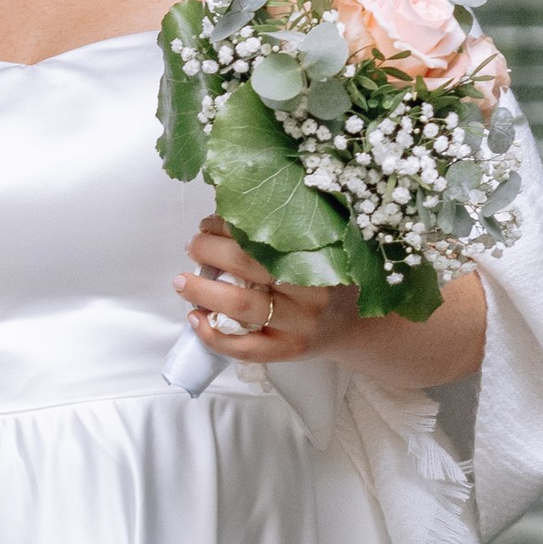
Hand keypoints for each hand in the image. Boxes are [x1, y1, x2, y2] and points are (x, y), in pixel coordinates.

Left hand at [175, 216, 487, 387]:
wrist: (361, 325)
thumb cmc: (333, 275)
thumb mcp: (326, 242)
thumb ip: (293, 221)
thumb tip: (235, 191)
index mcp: (321, 254)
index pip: (268, 234)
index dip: (231, 225)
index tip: (211, 220)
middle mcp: (313, 291)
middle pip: (249, 267)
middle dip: (210, 251)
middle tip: (194, 244)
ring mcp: (301, 325)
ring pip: (243, 308)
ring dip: (203, 291)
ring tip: (182, 281)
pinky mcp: (289, 351)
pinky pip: (247, 349)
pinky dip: (214, 336)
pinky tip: (195, 320)